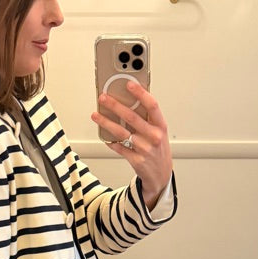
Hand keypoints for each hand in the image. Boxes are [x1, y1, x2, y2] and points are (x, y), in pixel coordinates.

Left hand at [91, 81, 172, 209]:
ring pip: (122, 132)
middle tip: (103, 98)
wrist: (161, 174)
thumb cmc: (158, 149)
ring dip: (106, 122)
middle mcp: (154, 137)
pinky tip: (104, 136)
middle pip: (132, 117)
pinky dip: (110, 141)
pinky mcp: (136, 160)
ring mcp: (145, 149)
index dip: (140, 93)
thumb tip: (129, 100)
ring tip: (96, 115)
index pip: (152, 105)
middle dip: (115, 106)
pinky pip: (119, 147)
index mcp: (161, 126)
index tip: (128, 84)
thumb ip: (147, 118)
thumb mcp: (159, 131)